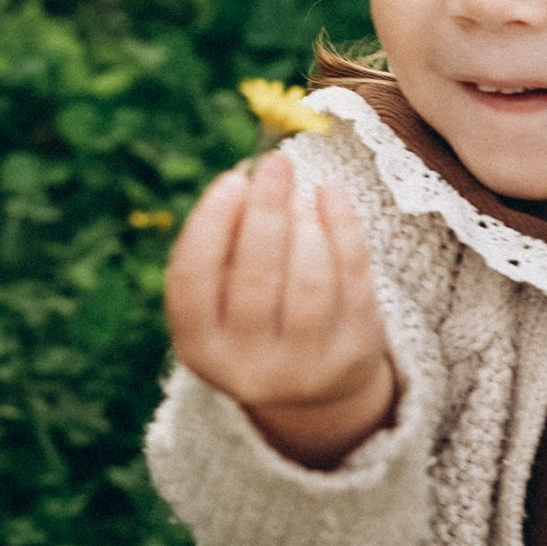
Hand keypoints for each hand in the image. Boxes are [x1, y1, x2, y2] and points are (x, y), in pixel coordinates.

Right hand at [164, 147, 394, 467]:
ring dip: (306, 223)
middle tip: (277, 162)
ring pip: (309, 279)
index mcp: (199, 348)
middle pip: (256, 279)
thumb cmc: (257, 314)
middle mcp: (248, 368)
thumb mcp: (225, 293)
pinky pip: (353, 277)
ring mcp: (305, 366)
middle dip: (267, 211)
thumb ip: (227, 243)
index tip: (232, 179)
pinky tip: (331, 192)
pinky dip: (343, 225)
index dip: (211, 225)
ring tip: (300, 197)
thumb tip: (249, 180)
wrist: (314, 383)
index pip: (193, 283)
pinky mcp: (353, 352)